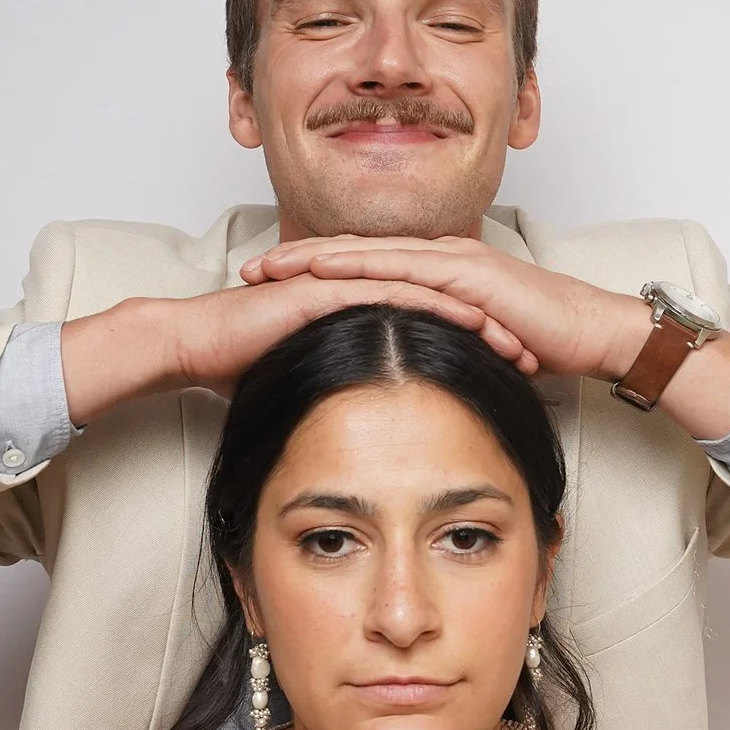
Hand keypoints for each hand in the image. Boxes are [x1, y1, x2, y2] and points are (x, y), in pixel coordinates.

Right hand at [62, 272, 531, 423]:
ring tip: (519, 342)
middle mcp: (358, 293)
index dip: (476, 348)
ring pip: (428, 295)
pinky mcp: (330, 286)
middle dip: (492, 330)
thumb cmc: (239, 370)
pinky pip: (394, 292)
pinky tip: (472, 320)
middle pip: (442, 306)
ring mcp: (345, 283)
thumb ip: (342, 402)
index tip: (515, 374)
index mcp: (359, 314)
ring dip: (477, 317)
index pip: (431, 326)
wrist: (192, 346)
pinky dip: (436, 305)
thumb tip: (366, 446)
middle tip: (538, 355)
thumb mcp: (309, 389)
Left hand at [243, 236, 649, 381]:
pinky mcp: (468, 275)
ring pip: (370, 254)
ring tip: (269, 267)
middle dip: (298, 260)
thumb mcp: (476, 349)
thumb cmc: (545, 344)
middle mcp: (441, 257)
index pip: (366, 271)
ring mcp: (453, 261)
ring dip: (315, 258)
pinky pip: (404, 267)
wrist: (595, 333)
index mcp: (439, 273)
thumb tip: (412, 382)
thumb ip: (442, 352)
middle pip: (355, 254)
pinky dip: (360, 267)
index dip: (315, 276)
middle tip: (247, 272)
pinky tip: (324, 270)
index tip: (270, 290)